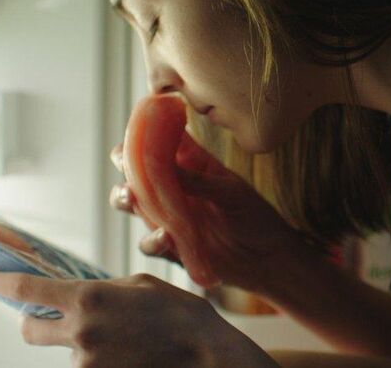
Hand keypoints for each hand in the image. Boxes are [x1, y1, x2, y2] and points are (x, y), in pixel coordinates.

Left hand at [0, 271, 277, 367]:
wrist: (203, 351)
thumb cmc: (176, 313)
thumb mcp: (138, 285)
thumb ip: (101, 289)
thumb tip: (80, 294)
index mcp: (88, 298)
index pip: (25, 290)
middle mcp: (80, 332)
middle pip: (29, 330)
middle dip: (35, 323)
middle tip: (55, 320)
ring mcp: (87, 362)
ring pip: (64, 351)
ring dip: (81, 342)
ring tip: (121, 337)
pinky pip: (85, 365)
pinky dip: (99, 357)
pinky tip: (126, 351)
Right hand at [109, 133, 311, 292]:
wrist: (266, 260)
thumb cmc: (254, 216)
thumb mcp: (231, 192)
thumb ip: (198, 180)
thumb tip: (163, 162)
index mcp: (189, 163)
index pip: (158, 140)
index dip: (142, 132)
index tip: (135, 131)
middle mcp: (173, 186)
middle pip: (134, 169)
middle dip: (124, 164)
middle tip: (124, 162)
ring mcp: (167, 216)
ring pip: (132, 203)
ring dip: (124, 198)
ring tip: (130, 197)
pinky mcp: (169, 246)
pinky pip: (149, 243)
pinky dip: (152, 240)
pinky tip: (165, 236)